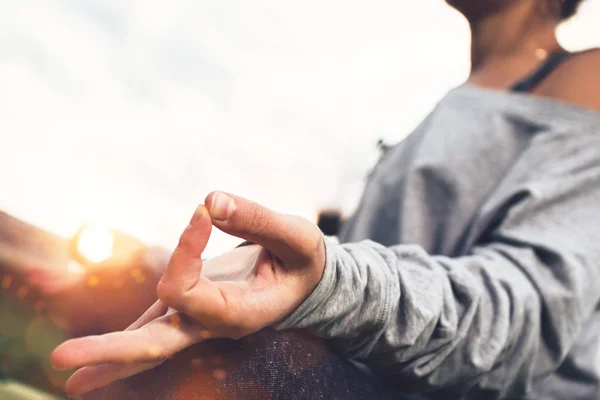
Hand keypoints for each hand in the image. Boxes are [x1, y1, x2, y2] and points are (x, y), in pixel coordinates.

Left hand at [51, 191, 325, 396]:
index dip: (186, 249)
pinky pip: (155, 329)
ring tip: (67, 372)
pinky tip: (93, 363)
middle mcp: (214, 325)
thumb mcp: (297, 238)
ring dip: (108, 356)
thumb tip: (210, 200)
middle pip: (158, 344)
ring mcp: (200, 322)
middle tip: (62, 360)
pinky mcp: (192, 311)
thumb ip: (258, 219)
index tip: (204, 211)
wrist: (307, 283)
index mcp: (241, 313)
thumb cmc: (303, 260)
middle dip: (113, 350)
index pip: (189, 289)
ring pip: (151, 343)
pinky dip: (124, 342)